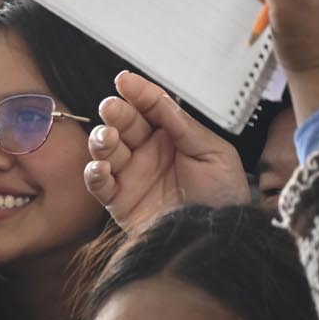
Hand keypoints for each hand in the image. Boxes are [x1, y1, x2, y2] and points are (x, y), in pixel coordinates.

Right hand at [84, 71, 248, 230]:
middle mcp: (149, 153)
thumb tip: (158, 100)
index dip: (138, 93)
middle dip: (116, 114)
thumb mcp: (214, 153)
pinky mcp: (120, 202)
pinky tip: (101, 168)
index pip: (150, 108)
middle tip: (112, 108)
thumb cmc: (224, 196)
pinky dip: (94, 174)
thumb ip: (184, 127)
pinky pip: (99, 185)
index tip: (124, 81)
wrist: (219, 238)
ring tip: (108, 138)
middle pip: (124, 125)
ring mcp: (132, 176)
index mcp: (173, 137)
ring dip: (102, 140)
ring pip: (106, 151)